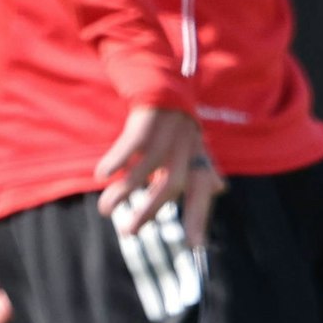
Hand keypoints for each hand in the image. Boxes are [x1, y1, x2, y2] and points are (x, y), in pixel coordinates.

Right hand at [96, 105, 224, 244]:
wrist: (164, 75)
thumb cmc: (176, 118)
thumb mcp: (191, 143)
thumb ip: (202, 169)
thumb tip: (220, 189)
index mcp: (197, 155)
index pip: (201, 190)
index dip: (199, 217)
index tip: (196, 247)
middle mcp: (186, 146)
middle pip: (174, 183)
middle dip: (153, 209)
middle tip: (129, 234)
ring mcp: (168, 131)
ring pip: (150, 165)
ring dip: (127, 188)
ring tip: (105, 209)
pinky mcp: (149, 116)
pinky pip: (134, 140)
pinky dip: (120, 157)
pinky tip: (103, 174)